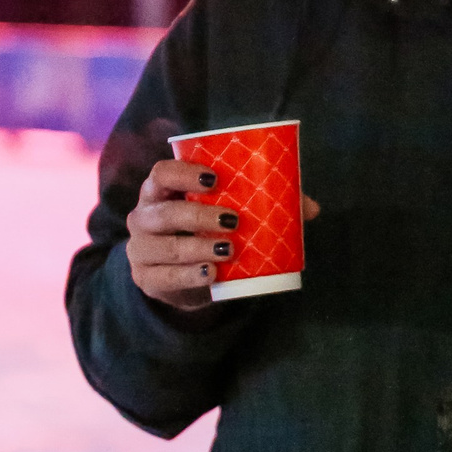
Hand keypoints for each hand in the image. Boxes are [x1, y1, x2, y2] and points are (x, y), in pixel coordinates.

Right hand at [126, 158, 321, 309]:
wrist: (188, 278)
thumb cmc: (207, 232)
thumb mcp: (229, 214)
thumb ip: (267, 205)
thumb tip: (311, 207)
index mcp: (161, 191)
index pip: (161, 173)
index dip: (183, 173)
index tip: (214, 179)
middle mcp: (143, 216)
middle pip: (164, 212)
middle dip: (198, 215)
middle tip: (233, 220)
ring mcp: (140, 249)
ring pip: (165, 246)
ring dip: (198, 247)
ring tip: (229, 249)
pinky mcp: (147, 279)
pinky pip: (165, 277)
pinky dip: (190, 275)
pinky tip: (211, 274)